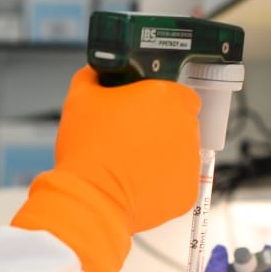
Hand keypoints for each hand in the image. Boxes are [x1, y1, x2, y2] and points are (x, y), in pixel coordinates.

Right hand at [12, 68, 202, 271]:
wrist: (91, 198)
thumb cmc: (87, 150)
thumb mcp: (80, 98)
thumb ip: (93, 77)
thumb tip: (97, 73)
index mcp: (166, 97)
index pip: (179, 93)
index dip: (160, 103)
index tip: (144, 114)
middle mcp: (186, 126)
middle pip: (181, 124)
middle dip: (161, 131)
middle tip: (131, 141)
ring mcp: (190, 160)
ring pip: (181, 154)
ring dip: (163, 157)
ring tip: (131, 166)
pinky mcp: (188, 191)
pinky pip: (178, 183)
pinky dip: (163, 185)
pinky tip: (138, 184)